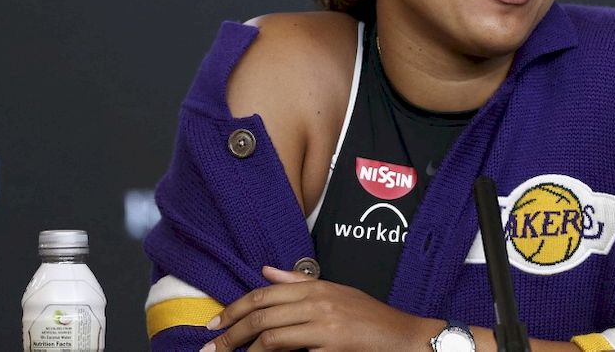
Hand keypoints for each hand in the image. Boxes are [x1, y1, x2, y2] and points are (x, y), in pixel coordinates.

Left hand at [200, 265, 431, 351]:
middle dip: (230, 332)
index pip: (265, 293)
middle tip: (209, 347)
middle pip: (262, 313)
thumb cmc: (371, 320)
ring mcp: (324, 324)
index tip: (215, 323)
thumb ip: (299, 283)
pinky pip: (289, 351)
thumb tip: (266, 271)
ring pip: (270, 335)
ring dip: (243, 349)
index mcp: (316, 287)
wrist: (404, 338)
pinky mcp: (330, 344)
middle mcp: (318, 301)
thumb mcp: (336, 293)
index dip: (235, 308)